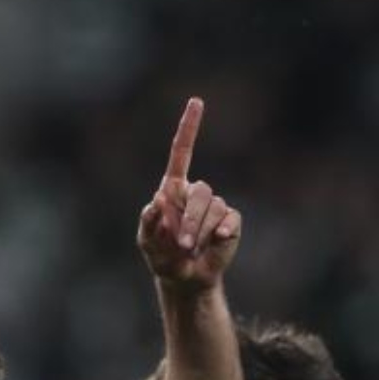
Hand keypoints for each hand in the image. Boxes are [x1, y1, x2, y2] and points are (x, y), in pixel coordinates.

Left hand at [138, 97, 240, 290]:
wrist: (185, 278)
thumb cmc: (162, 257)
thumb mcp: (147, 243)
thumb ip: (147, 225)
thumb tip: (154, 203)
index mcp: (173, 190)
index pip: (182, 153)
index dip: (189, 128)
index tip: (196, 102)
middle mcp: (195, 193)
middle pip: (200, 192)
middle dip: (190, 220)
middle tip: (181, 244)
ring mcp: (215, 206)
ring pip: (213, 209)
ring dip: (199, 232)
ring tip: (190, 249)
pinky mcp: (231, 220)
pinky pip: (229, 221)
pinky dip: (220, 236)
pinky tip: (214, 244)